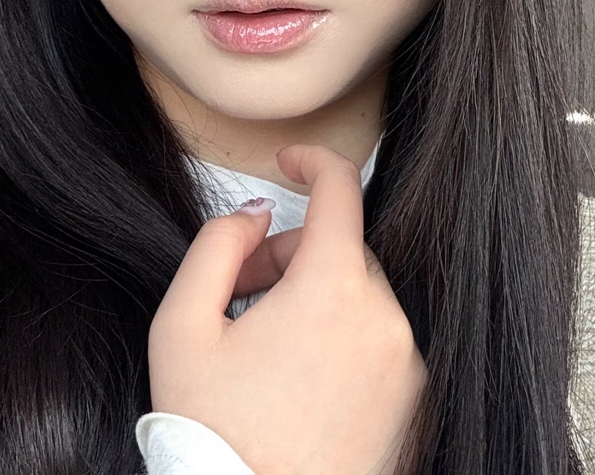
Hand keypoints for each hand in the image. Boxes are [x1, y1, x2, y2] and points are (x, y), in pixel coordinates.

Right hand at [147, 143, 428, 474]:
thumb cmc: (215, 434)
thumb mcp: (181, 326)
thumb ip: (217, 245)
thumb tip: (256, 215)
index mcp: (333, 289)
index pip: (340, 188)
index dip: (310, 161)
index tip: (287, 162)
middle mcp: (384, 319)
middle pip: (339, 247)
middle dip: (288, 254)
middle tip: (241, 293)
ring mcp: (405, 362)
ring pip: (358, 291)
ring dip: (314, 294)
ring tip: (266, 342)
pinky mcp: (412, 398)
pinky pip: (377, 335)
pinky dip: (341, 332)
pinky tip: (298, 374)